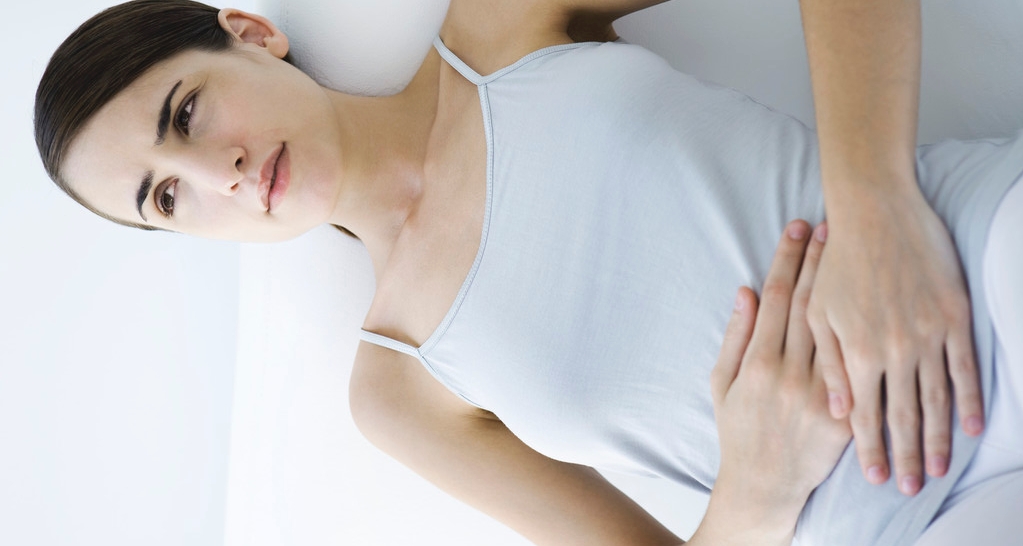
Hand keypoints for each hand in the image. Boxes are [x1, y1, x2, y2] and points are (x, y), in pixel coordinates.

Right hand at [699, 220, 850, 545]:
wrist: (765, 484)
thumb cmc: (739, 430)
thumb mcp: (723, 383)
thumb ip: (736, 337)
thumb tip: (746, 291)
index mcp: (758, 363)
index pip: (778, 297)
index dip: (788, 259)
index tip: (798, 228)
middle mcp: (790, 374)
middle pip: (813, 304)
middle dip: (821, 261)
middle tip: (833, 225)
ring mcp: (821, 393)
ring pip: (839, 328)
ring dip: (847, 286)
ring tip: (854, 251)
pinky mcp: (844, 413)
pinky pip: (857, 366)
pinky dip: (864, 332)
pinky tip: (872, 303)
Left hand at [808, 187, 984, 495]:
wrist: (875, 212)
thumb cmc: (838, 262)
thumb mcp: (819, 313)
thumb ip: (828, 363)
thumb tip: (837, 410)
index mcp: (855, 352)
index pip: (863, 414)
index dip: (870, 448)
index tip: (875, 477)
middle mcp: (893, 350)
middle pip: (903, 416)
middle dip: (906, 455)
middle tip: (908, 488)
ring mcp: (926, 335)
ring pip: (936, 399)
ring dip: (939, 438)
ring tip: (938, 469)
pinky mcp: (952, 317)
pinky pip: (964, 368)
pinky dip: (969, 399)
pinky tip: (971, 425)